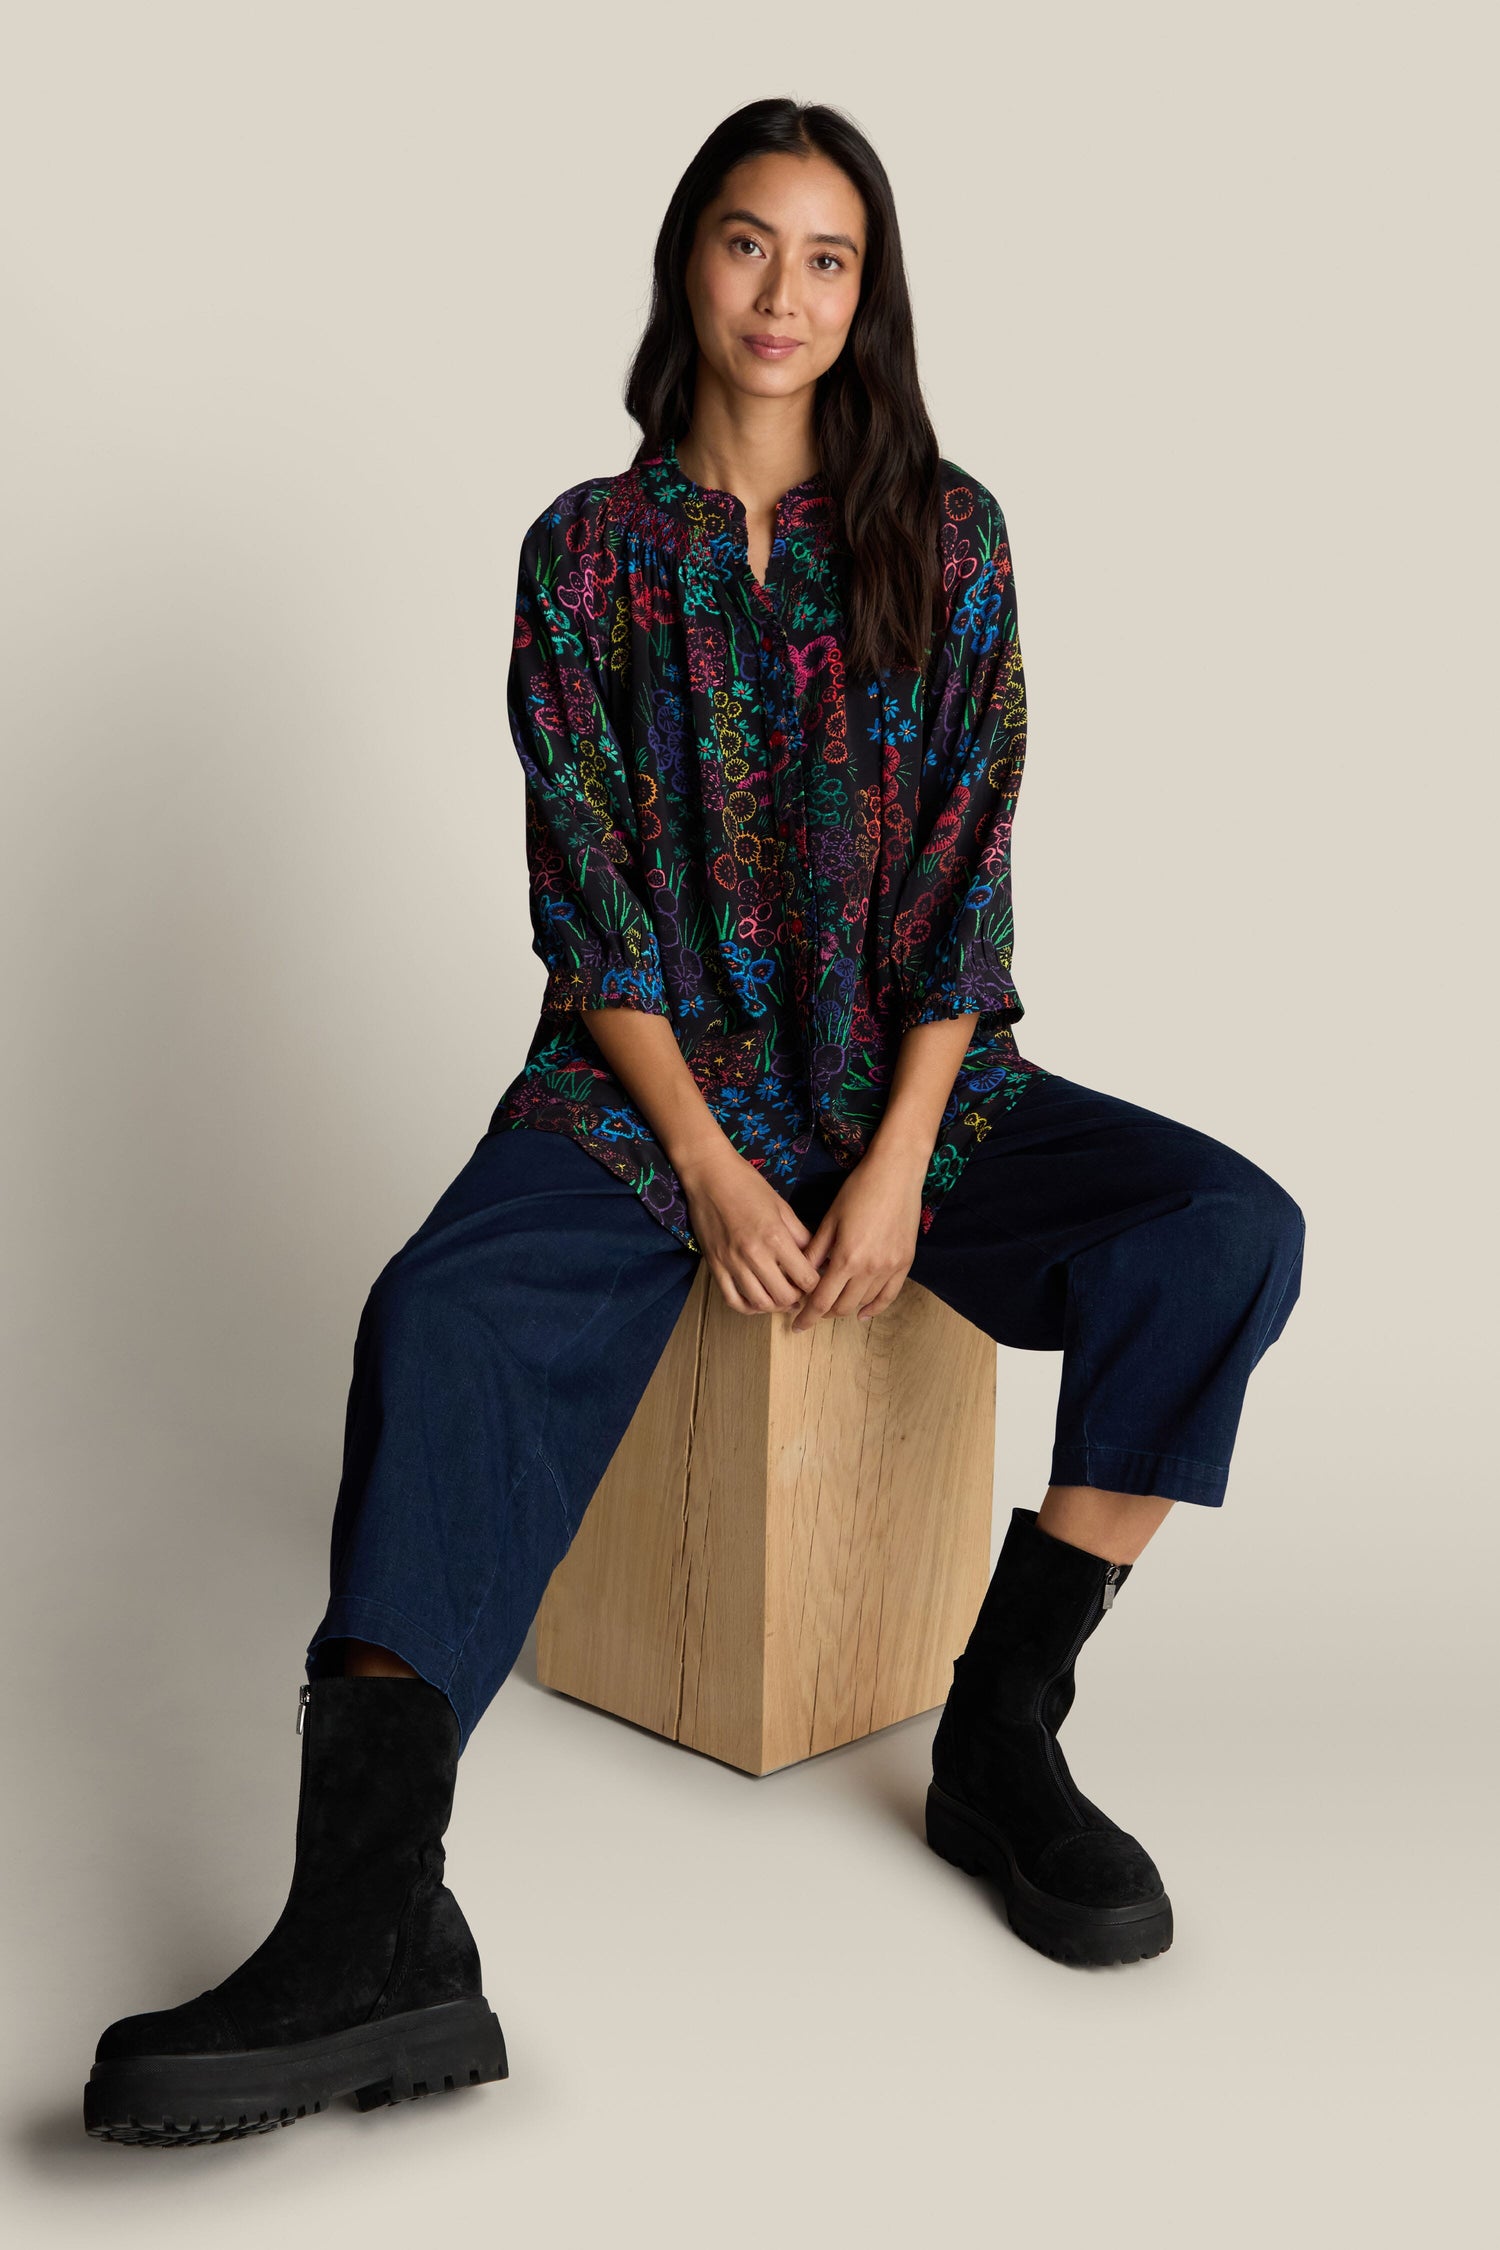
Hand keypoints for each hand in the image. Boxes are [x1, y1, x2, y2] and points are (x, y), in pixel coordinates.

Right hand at [679, 1145, 824, 1316]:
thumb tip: (818, 1259)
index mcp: (775, 1237)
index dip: (815, 1284)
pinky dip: (749, 1307)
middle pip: (785, 1297)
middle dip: (798, 1298)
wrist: (710, 1176)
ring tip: (781, 1295)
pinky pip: (733, 1301)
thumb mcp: (782, 1207)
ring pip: (760, 1303)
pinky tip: (758, 1300)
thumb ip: (801, 1236)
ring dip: (775, 1305)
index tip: (815, 1280)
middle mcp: (754, 1255)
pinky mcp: (715, 1267)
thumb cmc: (748, 1186)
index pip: (806, 1279)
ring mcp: (732, 1263)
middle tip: (800, 1289)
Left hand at [788, 1137, 924, 1329]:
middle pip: (842, 1307)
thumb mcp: (830, 1220)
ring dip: (846, 1308)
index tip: (797, 1326)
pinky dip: (874, 1307)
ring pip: (864, 1303)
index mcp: (847, 1258)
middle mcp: (870, 1269)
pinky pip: (889, 1296)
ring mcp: (890, 1268)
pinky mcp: (905, 1263)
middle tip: (812, 1309)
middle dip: (824, 1313)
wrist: (896, 1174)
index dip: (807, 1316)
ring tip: (833, 1304)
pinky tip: (862, 1312)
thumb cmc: (858, 1191)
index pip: (822, 1300)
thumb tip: (801, 1277)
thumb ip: (815, 1252)